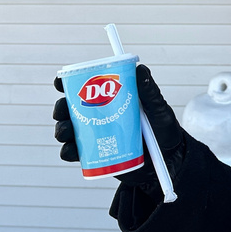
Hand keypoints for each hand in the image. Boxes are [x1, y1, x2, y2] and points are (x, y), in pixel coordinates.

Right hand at [53, 65, 186, 191]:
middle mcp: (100, 116)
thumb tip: (139, 69)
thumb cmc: (164, 131)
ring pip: (68, 130)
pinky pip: (75, 153)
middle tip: (64, 110)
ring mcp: (96, 136)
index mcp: (111, 99)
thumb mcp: (158, 109)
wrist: (169, 162)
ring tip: (67, 131)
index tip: (61, 82)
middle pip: (70, 108)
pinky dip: (69, 152)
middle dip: (61, 108)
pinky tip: (72, 150)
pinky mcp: (96, 155)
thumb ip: (149, 90)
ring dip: (62, 129)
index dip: (69, 82)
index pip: (86, 87)